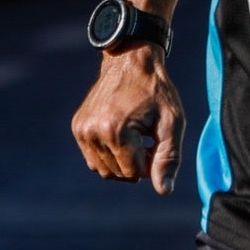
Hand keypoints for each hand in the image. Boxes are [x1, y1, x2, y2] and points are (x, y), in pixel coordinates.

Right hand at [71, 44, 185, 193]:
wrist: (131, 59)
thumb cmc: (156, 90)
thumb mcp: (172, 121)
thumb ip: (169, 157)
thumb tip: (163, 191)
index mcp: (115, 131)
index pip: (134, 172)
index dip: (150, 164)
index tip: (157, 142)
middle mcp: (92, 132)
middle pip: (117, 173)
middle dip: (136, 164)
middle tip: (149, 140)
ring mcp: (82, 130)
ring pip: (103, 169)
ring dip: (122, 161)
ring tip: (136, 137)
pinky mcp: (78, 127)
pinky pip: (93, 158)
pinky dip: (109, 154)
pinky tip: (123, 135)